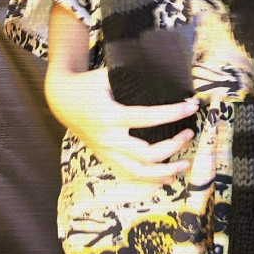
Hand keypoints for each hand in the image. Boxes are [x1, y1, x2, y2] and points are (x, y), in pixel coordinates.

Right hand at [44, 65, 197, 184]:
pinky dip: (150, 178)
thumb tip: (167, 75)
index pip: (148, 118)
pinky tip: (168, 177)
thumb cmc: (89, 84)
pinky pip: (129, 174)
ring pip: (139, 172)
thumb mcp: (108, 75)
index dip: (173, 113)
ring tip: (185, 164)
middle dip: (173, 146)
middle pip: (147, 154)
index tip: (192, 106)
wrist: (62, 100)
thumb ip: (134, 78)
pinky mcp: (105, 158)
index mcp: (110, 116)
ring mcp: (106, 152)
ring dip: (165, 171)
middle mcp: (108, 139)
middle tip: (189, 133)